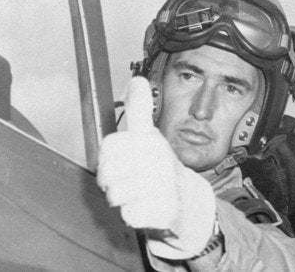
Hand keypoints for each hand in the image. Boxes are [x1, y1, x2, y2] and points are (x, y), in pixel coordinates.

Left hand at [97, 77, 215, 258]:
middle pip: (106, 172)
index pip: (110, 145)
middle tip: (126, 181)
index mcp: (150, 141)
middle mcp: (158, 160)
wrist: (188, 202)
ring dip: (121, 199)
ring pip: (115, 195)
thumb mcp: (150, 136)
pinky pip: (129, 214)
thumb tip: (136, 80)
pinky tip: (146, 208)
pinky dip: (134, 215)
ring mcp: (163, 185)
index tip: (118, 159)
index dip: (106, 156)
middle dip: (110, 181)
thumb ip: (139, 109)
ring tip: (137, 195)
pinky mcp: (164, 210)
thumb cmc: (160, 169)